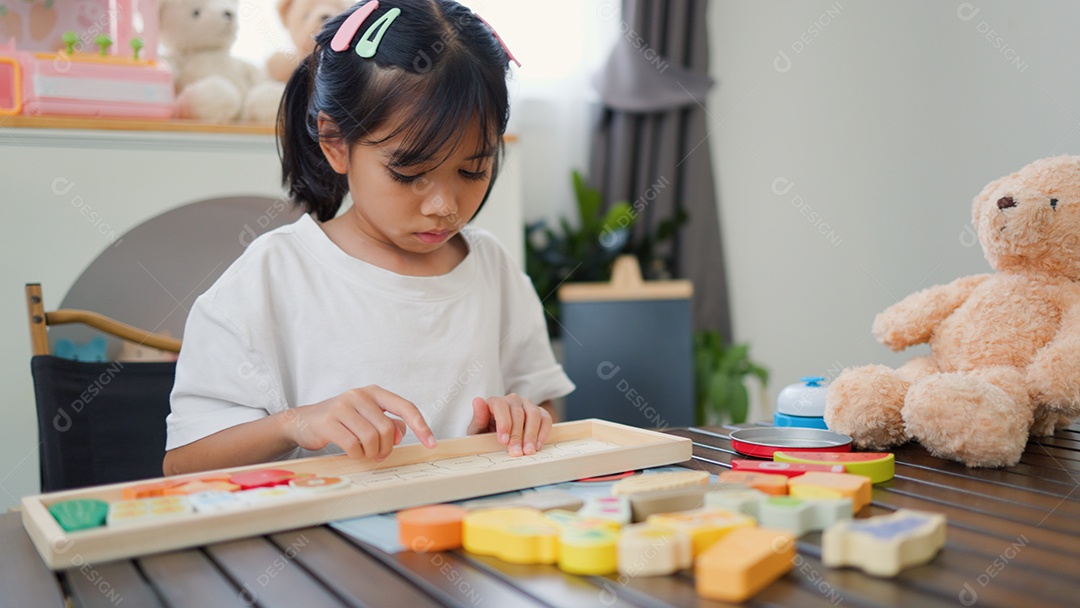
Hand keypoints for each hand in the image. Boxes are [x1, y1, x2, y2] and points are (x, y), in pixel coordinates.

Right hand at [282, 385, 435, 461]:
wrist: (304, 421)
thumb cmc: (341, 420)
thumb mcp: (367, 417)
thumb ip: (387, 422)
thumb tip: (400, 434)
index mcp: (374, 392)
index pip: (405, 407)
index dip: (421, 426)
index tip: (431, 443)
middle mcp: (359, 395)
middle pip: (387, 429)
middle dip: (386, 448)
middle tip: (379, 455)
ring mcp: (343, 406)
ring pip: (372, 438)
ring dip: (371, 453)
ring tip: (365, 453)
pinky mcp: (329, 422)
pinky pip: (354, 445)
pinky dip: (357, 455)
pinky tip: (353, 453)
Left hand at [467, 394, 551, 455]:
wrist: (498, 439)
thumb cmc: (486, 433)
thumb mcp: (477, 430)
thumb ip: (478, 417)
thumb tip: (477, 401)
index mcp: (495, 402)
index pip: (500, 406)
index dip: (503, 423)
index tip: (503, 441)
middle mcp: (512, 400)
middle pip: (518, 413)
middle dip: (517, 434)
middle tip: (516, 452)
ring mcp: (527, 405)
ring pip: (534, 414)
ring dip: (531, 434)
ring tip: (528, 451)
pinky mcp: (540, 413)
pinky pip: (546, 419)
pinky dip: (543, 432)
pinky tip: (537, 446)